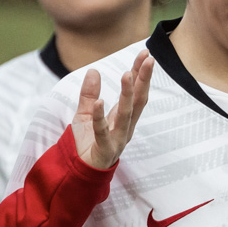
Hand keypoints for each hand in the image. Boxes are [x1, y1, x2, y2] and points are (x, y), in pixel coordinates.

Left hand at [74, 50, 153, 169]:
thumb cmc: (86, 144)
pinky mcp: (104, 149)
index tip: (145, 54)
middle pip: (137, 100)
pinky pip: (102, 131)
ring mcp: (117, 139)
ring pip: (125, 114)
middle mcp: (125, 127)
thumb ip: (89, 94)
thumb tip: (93, 71)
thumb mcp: (85, 114)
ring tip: (127, 74)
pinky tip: (100, 101)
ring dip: (127, 94)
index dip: (141, 74)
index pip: (135, 92)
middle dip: (143, 79)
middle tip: (148, 59)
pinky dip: (101, 116)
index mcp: (123, 118)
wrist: (79, 172)